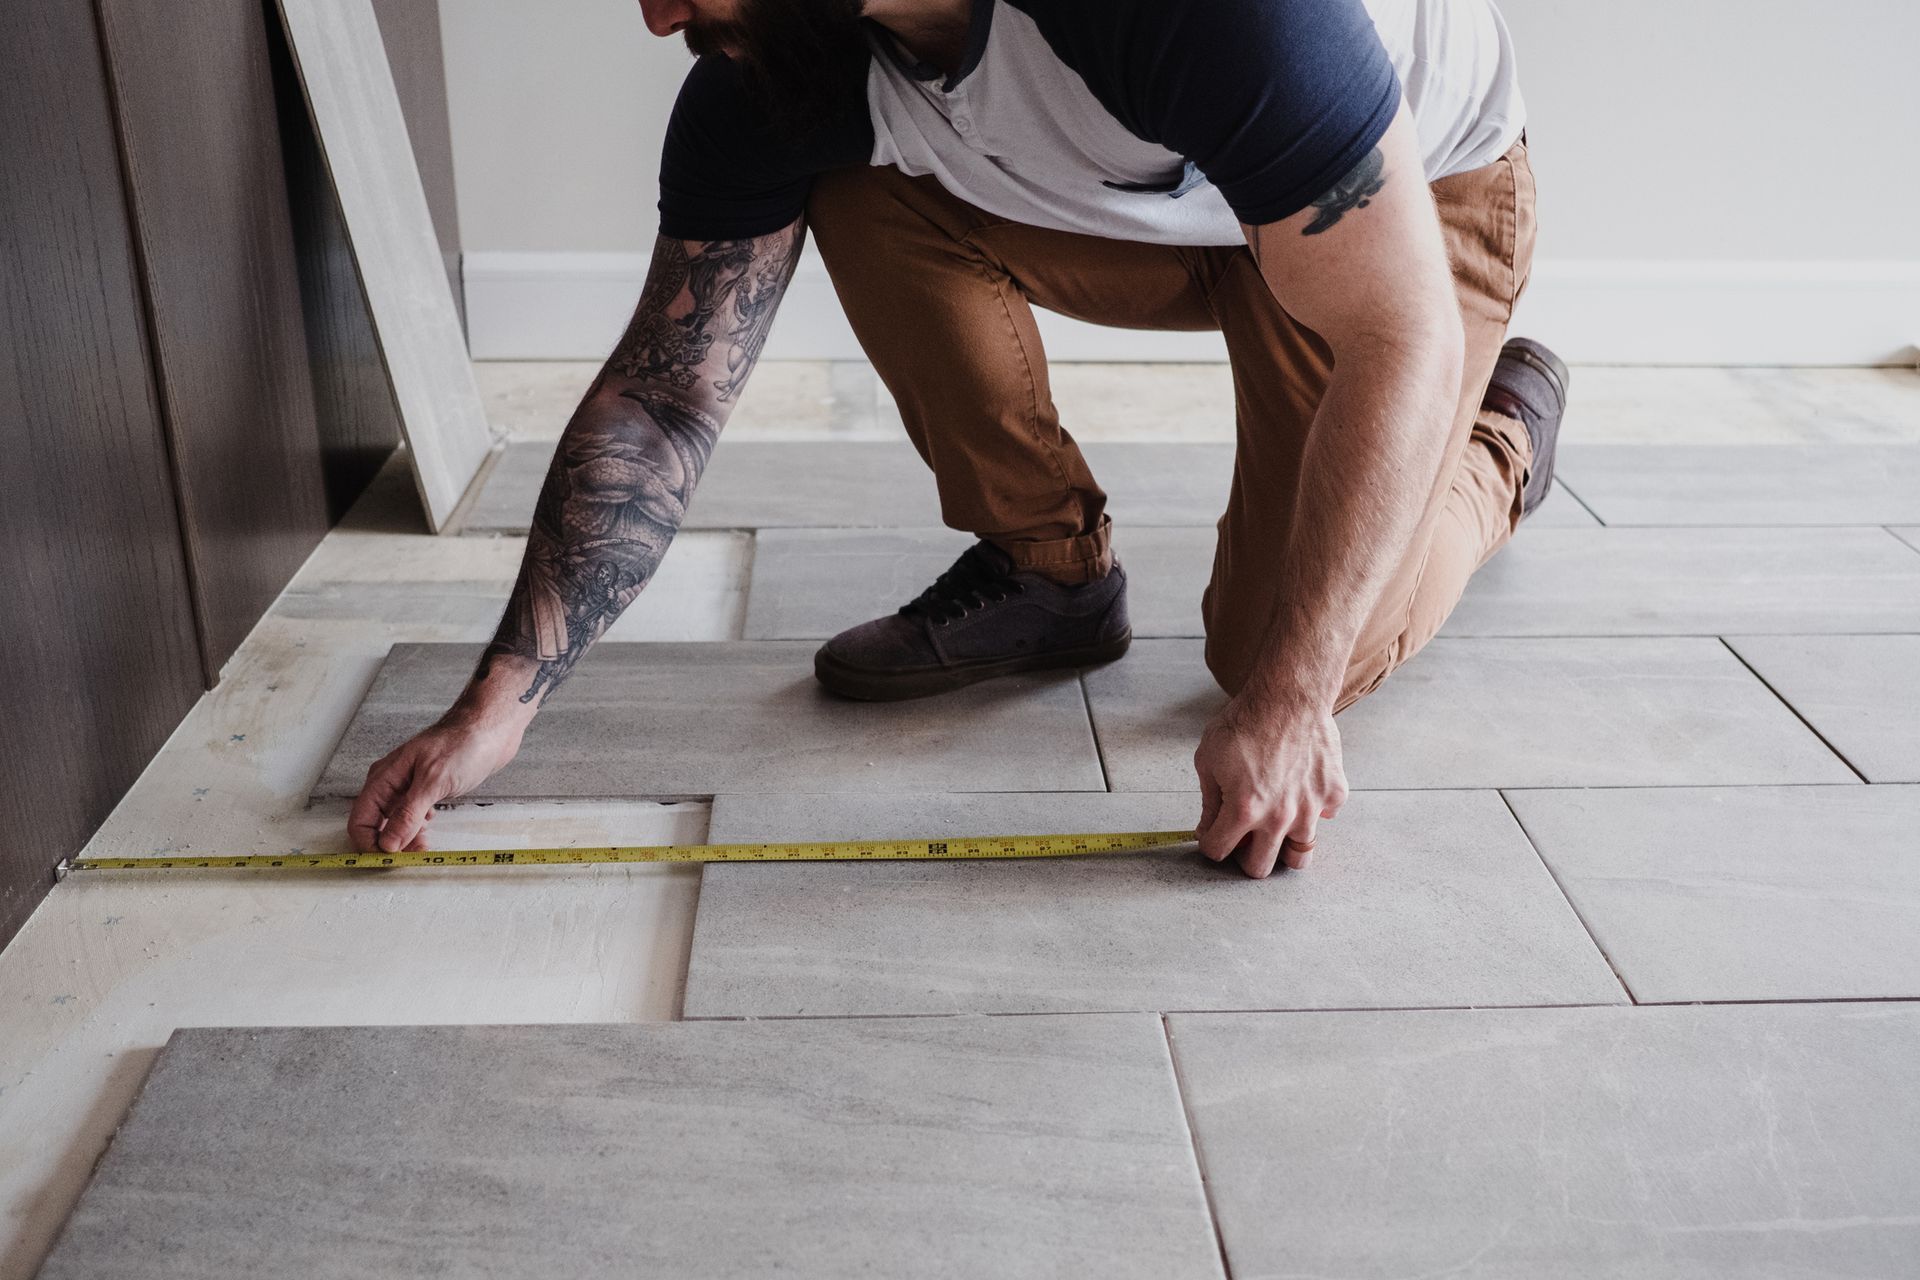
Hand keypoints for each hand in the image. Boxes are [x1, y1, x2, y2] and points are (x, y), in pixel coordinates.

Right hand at [347, 707, 528, 852]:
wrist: (491, 728)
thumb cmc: (463, 744)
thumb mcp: (433, 782)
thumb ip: (408, 814)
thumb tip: (388, 843)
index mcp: (384, 777)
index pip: (360, 819)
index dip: (370, 843)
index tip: (391, 858)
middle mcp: (391, 782)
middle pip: (375, 823)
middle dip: (390, 843)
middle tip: (415, 853)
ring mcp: (408, 785)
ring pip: (394, 821)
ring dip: (405, 837)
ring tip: (425, 843)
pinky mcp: (426, 788)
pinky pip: (411, 815)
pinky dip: (418, 827)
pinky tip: (431, 825)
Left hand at [1193, 696, 1348, 877]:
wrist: (1289, 695)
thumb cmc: (1247, 721)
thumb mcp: (1208, 759)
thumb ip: (1210, 800)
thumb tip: (1209, 827)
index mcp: (1244, 810)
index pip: (1218, 852)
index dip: (1209, 843)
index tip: (1211, 834)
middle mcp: (1279, 817)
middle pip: (1259, 869)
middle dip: (1243, 858)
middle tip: (1242, 840)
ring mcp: (1310, 809)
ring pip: (1299, 855)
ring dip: (1282, 846)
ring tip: (1274, 827)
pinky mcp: (1333, 795)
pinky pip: (1324, 819)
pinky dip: (1312, 812)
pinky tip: (1299, 793)